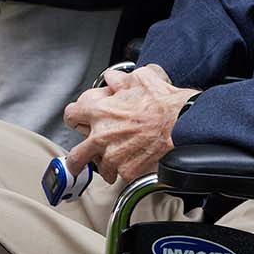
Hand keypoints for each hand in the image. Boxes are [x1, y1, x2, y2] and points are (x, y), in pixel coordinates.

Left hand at [62, 63, 197, 183]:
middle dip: (77, 159)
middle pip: (76, 156)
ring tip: (115, 159)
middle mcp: (102, 136)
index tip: (79, 120)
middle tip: (79, 161)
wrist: (182, 123)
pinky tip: (133, 161)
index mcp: (99, 112)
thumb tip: (113, 79)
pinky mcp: (129, 171)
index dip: (75, 117)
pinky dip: (126, 170)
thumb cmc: (163, 102)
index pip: (71, 116)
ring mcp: (114, 157)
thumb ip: (120, 80)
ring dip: (106, 164)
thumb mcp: (139, 79)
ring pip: (101, 168)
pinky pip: (121, 174)